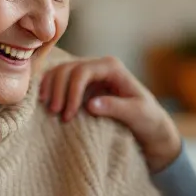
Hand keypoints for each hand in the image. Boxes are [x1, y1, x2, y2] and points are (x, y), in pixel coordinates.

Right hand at [39, 56, 182, 173]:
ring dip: (50, 89)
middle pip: (67, 69)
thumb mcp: (138, 115)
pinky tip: (45, 103)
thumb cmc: (148, 120)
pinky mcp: (81, 87)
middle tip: (55, 114)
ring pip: (60, 73)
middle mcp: (99, 67)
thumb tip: (90, 104)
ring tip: (49, 111)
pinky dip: (49, 90)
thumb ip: (116, 108)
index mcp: (113, 68)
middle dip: (58, 90)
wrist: (151, 129)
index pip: (83, 71)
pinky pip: (59, 82)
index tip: (69, 115)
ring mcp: (89, 75)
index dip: (71, 91)